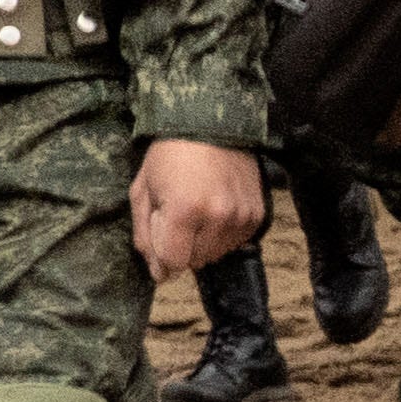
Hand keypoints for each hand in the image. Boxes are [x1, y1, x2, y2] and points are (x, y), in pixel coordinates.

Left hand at [132, 138, 267, 278]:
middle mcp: (217, 217)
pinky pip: (236, 242)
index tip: (160, 239)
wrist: (211, 127)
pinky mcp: (258, 215)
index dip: (162, 257)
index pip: (174, 262)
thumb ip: (146, 236)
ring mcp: (241, 217)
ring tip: (196, 211)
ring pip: (217, 254)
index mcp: (184, 211)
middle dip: (181, 247)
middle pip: (196, 261)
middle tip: (177, 217)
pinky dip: (222, 234)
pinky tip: (214, 210)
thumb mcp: (142, 191)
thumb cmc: (168, 157)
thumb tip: (158, 274)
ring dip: (202, 242)